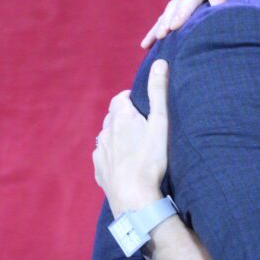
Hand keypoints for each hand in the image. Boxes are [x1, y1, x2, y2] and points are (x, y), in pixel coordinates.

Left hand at [93, 60, 170, 214]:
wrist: (134, 196)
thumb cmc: (150, 159)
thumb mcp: (160, 122)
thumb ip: (159, 92)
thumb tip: (160, 62)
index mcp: (121, 117)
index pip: (120, 98)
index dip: (130, 99)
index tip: (141, 105)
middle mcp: (106, 131)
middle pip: (113, 117)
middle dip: (124, 117)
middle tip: (141, 125)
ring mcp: (100, 151)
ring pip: (106, 136)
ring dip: (117, 136)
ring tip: (133, 145)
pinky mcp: (99, 169)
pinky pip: (103, 156)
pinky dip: (111, 155)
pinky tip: (123, 163)